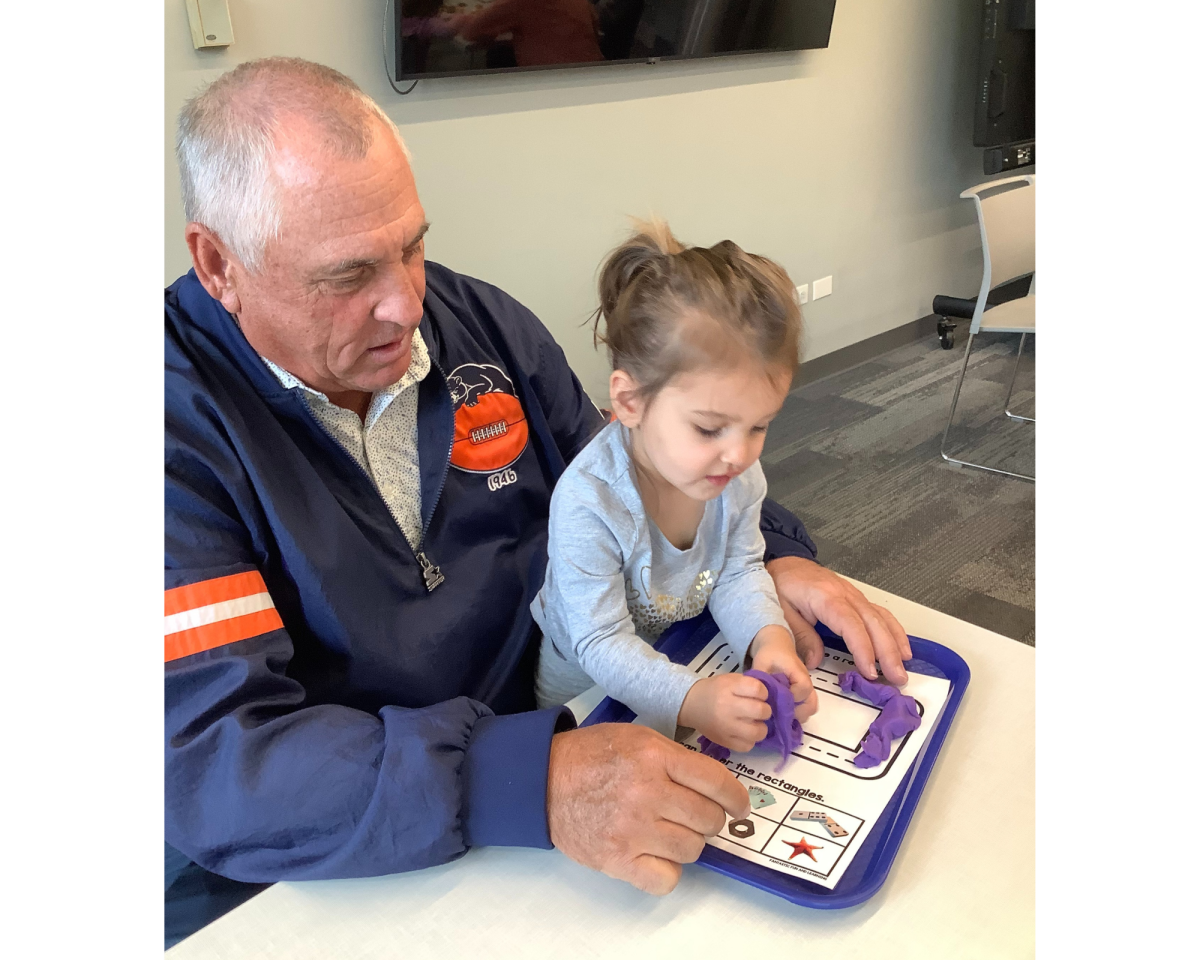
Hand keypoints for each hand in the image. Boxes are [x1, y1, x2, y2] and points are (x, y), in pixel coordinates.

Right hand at [547, 723, 749, 894]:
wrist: (543, 779)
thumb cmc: (593, 755)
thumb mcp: (638, 737)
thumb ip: (675, 757)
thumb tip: (715, 785)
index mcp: (655, 757)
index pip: (717, 783)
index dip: (736, 798)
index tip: (738, 806)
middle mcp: (647, 792)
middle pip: (708, 819)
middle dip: (709, 819)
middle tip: (693, 815)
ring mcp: (632, 829)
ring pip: (692, 849)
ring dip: (687, 843)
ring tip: (668, 831)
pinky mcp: (616, 859)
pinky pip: (666, 879)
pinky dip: (666, 870)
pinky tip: (654, 854)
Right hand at [678, 673, 772, 751]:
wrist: (691, 704)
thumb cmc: (715, 690)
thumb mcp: (731, 679)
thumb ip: (750, 684)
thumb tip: (773, 695)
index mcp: (729, 688)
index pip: (758, 689)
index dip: (763, 692)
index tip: (759, 694)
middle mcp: (727, 707)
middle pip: (761, 711)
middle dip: (765, 710)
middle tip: (760, 710)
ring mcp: (725, 727)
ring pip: (758, 732)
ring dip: (761, 728)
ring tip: (755, 723)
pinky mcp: (724, 741)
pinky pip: (748, 746)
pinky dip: (750, 740)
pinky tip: (745, 732)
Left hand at [749, 624, 817, 722]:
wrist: (777, 648)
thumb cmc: (770, 654)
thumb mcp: (762, 663)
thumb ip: (760, 678)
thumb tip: (758, 696)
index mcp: (798, 672)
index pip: (803, 688)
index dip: (792, 697)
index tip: (778, 699)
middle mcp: (806, 682)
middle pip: (811, 704)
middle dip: (797, 713)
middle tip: (780, 714)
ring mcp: (806, 690)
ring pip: (810, 708)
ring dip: (797, 715)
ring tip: (781, 716)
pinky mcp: (802, 696)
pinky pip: (805, 708)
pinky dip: (797, 714)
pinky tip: (782, 715)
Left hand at [766, 557, 912, 683]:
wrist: (784, 562)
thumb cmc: (781, 585)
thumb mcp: (781, 611)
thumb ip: (800, 636)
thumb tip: (815, 661)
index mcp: (826, 597)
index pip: (852, 625)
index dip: (863, 650)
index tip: (870, 671)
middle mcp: (845, 594)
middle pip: (873, 623)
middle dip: (888, 652)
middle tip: (896, 677)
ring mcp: (853, 594)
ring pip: (881, 618)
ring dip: (895, 642)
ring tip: (903, 665)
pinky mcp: (856, 597)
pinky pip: (879, 613)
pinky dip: (893, 630)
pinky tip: (900, 645)